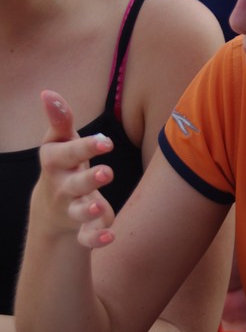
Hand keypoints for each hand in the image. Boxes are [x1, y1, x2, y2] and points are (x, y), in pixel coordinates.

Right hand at [36, 91, 116, 248]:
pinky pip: (87, 237)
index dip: (85, 148)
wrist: (52, 208)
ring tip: (100, 208)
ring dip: (89, 211)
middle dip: (89, 180)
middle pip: (73, 185)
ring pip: (78, 212)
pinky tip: (110, 236)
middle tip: (107, 173)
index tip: (107, 142)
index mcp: (55, 163)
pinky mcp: (82, 228)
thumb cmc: (63, 164)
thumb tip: (48, 92)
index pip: (66, 154)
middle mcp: (61, 187)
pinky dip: (96, 238)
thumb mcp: (59, 141)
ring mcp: (71, 209)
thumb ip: (60, 119)